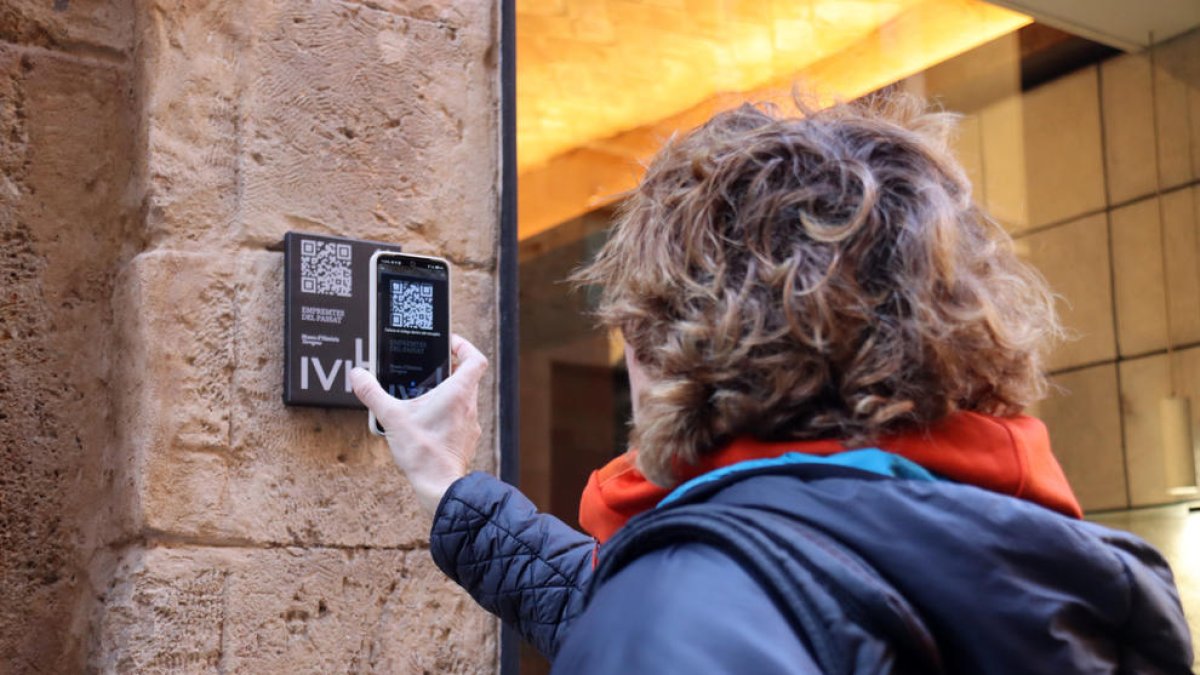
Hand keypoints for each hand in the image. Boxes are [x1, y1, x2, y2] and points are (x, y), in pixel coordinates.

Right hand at [350, 334, 488, 514]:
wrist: (439, 486)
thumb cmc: (424, 453)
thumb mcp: (392, 418)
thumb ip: (372, 394)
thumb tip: (358, 376)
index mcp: (458, 393)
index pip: (475, 358)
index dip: (464, 346)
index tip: (450, 343)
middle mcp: (469, 406)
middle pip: (468, 377)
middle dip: (450, 369)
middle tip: (431, 369)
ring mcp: (470, 424)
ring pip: (464, 399)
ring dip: (447, 393)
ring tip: (424, 396)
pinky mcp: (465, 439)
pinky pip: (460, 418)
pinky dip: (446, 414)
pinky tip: (427, 421)